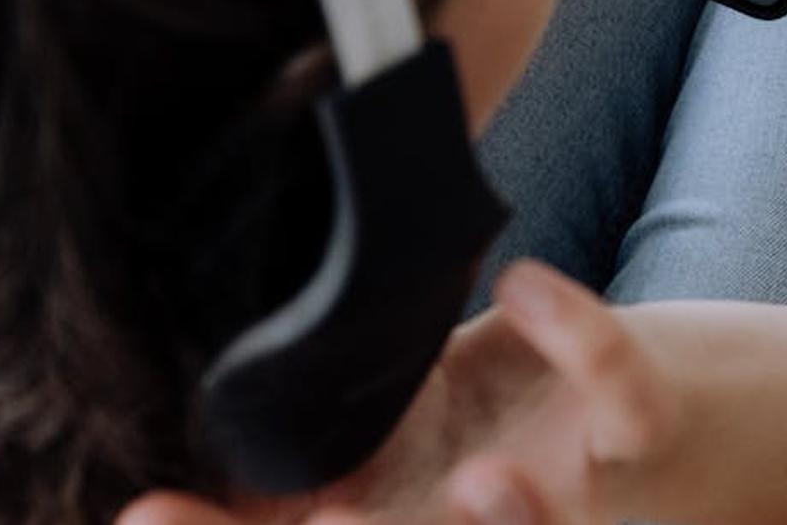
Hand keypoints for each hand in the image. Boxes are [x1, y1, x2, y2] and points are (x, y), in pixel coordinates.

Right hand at [116, 261, 677, 524]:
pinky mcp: (640, 426)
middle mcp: (482, 522)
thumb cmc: (497, 424)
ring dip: (509, 520)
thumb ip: (321, 440)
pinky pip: (618, 389)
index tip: (145, 509)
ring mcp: (571, 485)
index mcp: (406, 517)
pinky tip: (520, 285)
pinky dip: (576, 336)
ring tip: (478, 480)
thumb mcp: (396, 434)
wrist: (640, 412)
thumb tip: (207, 418)